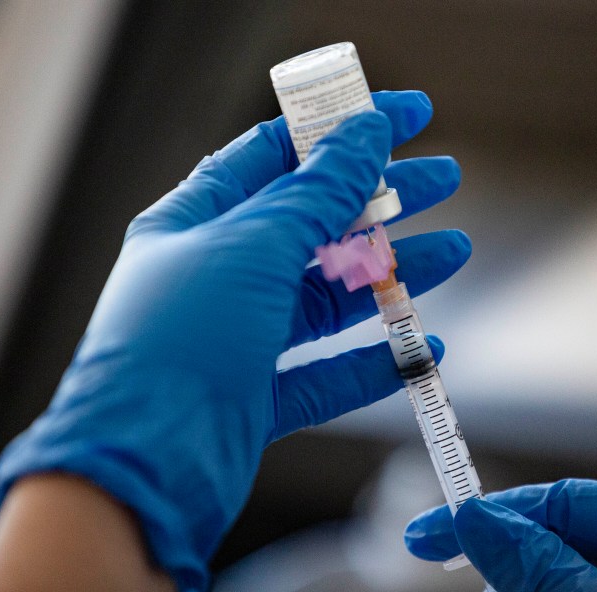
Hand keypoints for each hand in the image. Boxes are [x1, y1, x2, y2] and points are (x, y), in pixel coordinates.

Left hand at [0, 90, 469, 591]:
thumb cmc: (179, 343)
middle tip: (445, 178)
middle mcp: (217, 276)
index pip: (278, 155)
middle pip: (314, 224)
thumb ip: (315, 195)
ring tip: (455, 252)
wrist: (142, 470)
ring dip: (392, 274)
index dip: (342, 130)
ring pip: (330, 297)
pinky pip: (330, 371)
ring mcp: (239, 339)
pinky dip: (378, 360)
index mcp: (196, 223)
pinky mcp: (259, 398)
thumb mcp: (251, 248)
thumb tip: (365, 135)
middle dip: (382, 199)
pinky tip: (425, 346)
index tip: (405, 116)